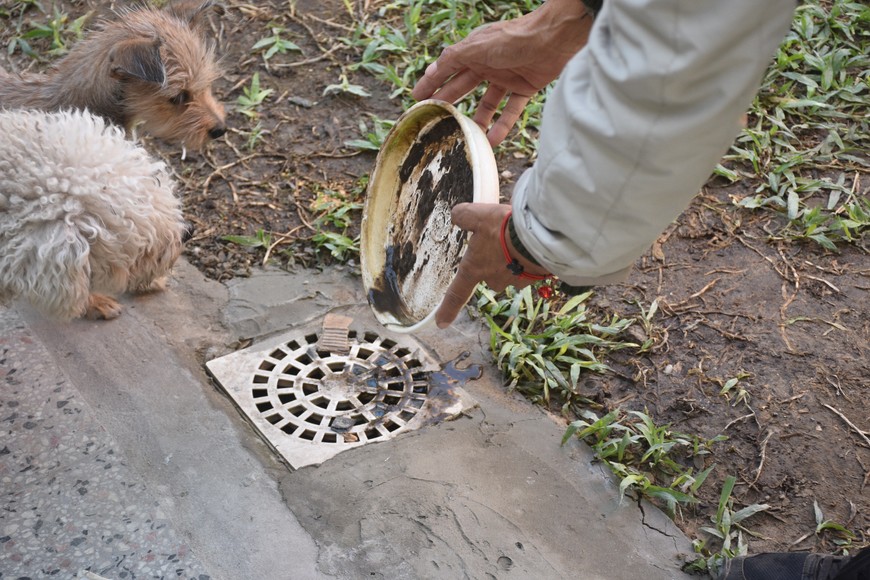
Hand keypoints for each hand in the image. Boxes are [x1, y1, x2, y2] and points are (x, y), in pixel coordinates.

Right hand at [411, 0, 591, 146]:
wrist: (554, 38)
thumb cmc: (514, 37)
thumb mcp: (477, 47)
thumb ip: (453, 59)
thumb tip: (431, 70)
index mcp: (474, 50)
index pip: (446, 68)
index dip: (431, 83)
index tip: (416, 99)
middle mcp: (488, 63)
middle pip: (464, 86)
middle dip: (449, 102)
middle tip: (435, 121)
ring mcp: (507, 76)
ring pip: (487, 102)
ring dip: (478, 119)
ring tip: (466, 136)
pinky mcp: (525, 87)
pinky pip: (510, 110)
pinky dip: (502, 125)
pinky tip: (493, 141)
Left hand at [436, 203, 548, 327]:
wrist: (540, 236)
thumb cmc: (503, 229)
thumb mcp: (478, 216)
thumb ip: (463, 216)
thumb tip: (457, 215)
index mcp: (475, 269)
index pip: (457, 293)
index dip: (448, 308)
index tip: (441, 323)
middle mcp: (494, 279)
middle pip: (490, 275)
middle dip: (494, 261)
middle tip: (501, 240)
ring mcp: (516, 281)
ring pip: (512, 270)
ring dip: (514, 257)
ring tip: (519, 237)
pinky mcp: (536, 277)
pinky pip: (529, 267)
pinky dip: (529, 257)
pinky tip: (532, 242)